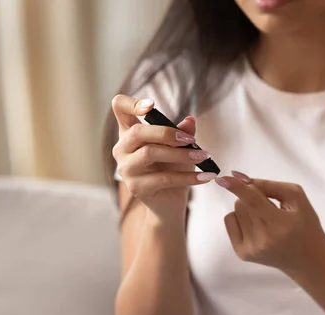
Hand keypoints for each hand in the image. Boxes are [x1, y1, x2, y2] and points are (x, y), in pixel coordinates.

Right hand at [111, 95, 217, 218]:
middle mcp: (122, 149)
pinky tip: (205, 177)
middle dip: (167, 133)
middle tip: (191, 140)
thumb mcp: (181, 147)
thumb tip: (190, 121)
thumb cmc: (172, 169)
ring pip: (150, 153)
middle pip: (137, 132)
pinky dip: (188, 177)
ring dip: (181, 154)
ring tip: (203, 157)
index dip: (132, 103)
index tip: (152, 105)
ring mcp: (126, 169)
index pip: (119, 108)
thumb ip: (183, 133)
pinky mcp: (136, 188)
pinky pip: (164, 178)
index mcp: (129, 133)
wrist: (170, 202)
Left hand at [216, 171, 324, 272]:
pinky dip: (240, 219)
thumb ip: (270, 186)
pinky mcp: (242, 254)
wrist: (308, 260)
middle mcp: (262, 239)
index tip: (222, 178)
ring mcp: (250, 249)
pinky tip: (256, 227)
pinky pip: (229, 222)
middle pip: (242, 203)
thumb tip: (240, 178)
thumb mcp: (297, 199)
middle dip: (252, 198)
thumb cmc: (305, 225)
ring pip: (235, 211)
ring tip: (266, 221)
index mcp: (280, 225)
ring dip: (247, 209)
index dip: (237, 188)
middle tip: (270, 210)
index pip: (253, 201)